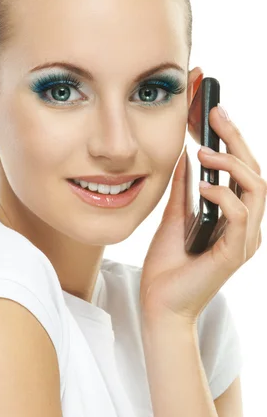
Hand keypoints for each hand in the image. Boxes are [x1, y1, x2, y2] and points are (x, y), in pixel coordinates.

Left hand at [140, 105, 266, 326]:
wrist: (159, 304)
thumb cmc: (169, 264)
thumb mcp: (175, 215)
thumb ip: (184, 188)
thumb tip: (185, 154)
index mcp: (235, 215)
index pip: (242, 170)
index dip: (232, 139)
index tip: (213, 112)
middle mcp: (246, 225)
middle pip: (255, 172)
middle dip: (236, 139)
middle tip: (215, 114)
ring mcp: (243, 239)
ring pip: (256, 189)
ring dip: (231, 164)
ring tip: (205, 152)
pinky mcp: (234, 252)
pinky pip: (240, 215)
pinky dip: (224, 194)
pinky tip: (203, 185)